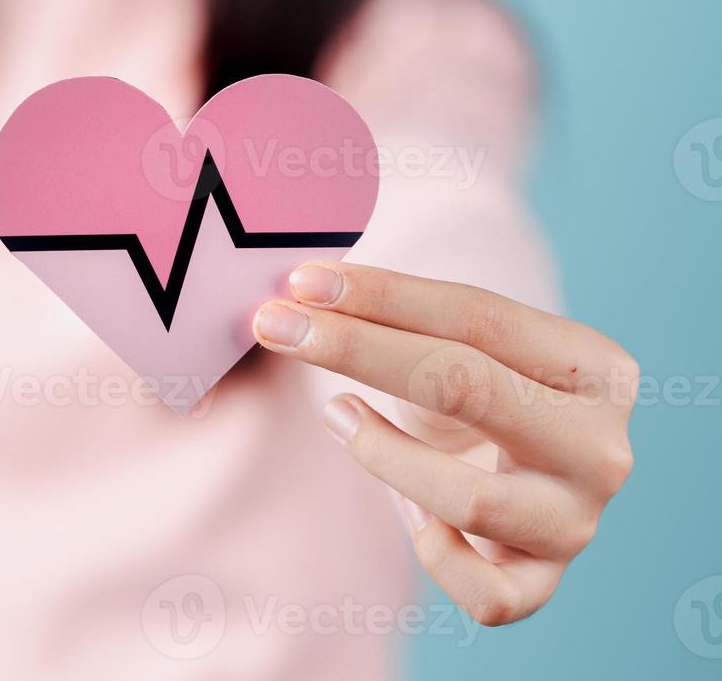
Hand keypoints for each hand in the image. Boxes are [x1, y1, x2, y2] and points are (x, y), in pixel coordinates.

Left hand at [252, 262, 636, 626]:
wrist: (521, 471)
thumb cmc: (479, 393)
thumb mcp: (460, 345)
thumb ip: (402, 317)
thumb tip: (299, 293)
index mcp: (595, 366)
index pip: (478, 316)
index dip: (383, 296)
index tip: (304, 281)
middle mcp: (598, 446)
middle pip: (467, 387)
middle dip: (357, 349)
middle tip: (278, 326)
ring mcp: (575, 520)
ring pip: (470, 500)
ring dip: (382, 453)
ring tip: (336, 413)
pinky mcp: (541, 582)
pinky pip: (484, 594)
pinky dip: (437, 557)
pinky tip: (411, 515)